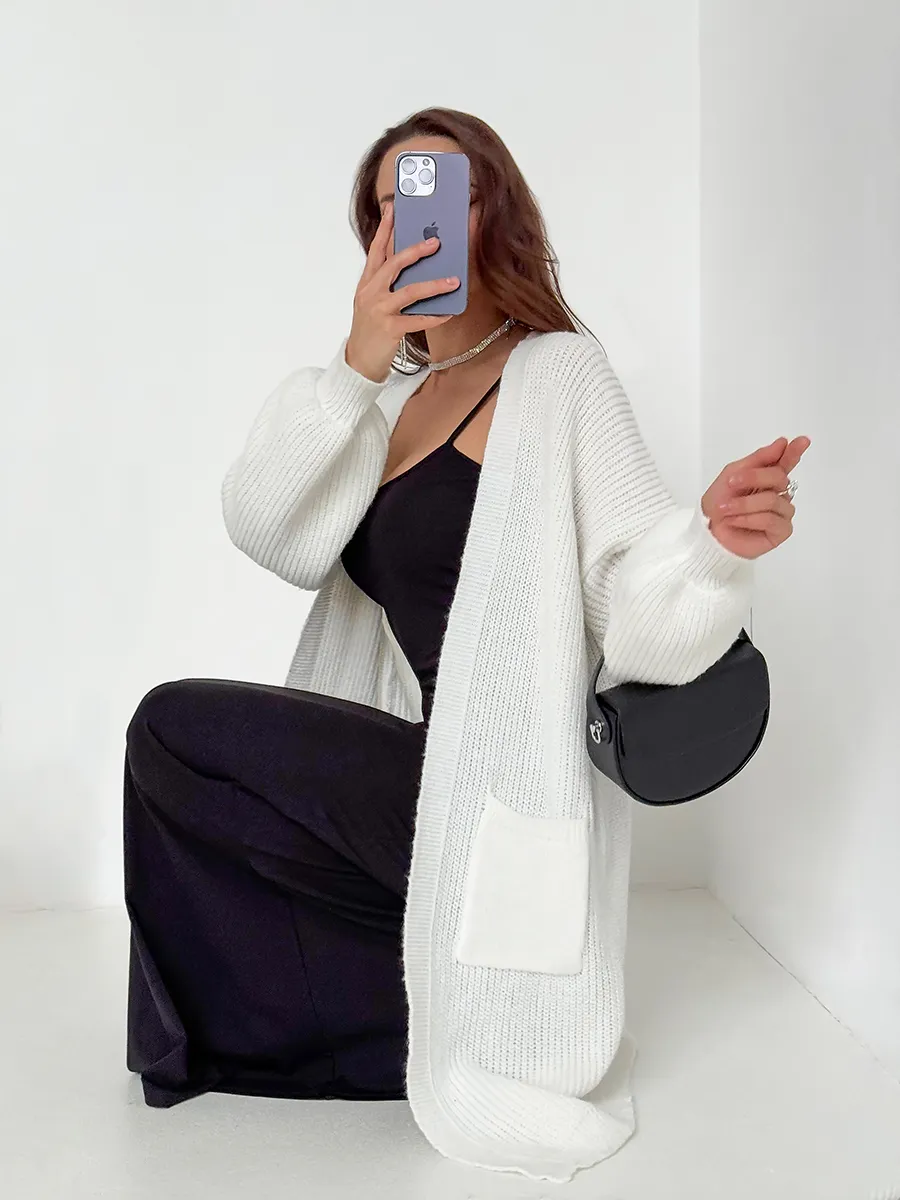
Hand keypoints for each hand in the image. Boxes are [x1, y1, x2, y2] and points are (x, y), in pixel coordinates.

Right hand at [345, 201, 460, 381]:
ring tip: (453, 281)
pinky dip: (435, 316)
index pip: (376, 250)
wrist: (358, 362)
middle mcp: (371, 293)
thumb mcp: (372, 302)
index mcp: (367, 283)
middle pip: (394, 264)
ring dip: (434, 285)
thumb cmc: (369, 330)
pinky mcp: (390, 329)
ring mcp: (379, 310)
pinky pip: (417, 320)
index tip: (394, 210)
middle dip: (416, 251)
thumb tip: (414, 268)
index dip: (385, 229)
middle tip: (436, 242)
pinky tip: (449, 312)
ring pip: (409, 291)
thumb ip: (388, 284)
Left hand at [701, 436, 810, 558]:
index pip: (786, 462)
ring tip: (726, 509)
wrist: (708, 530)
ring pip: (772, 500)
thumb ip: (758, 459)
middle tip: (731, 483)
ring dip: (744, 504)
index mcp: (769, 478)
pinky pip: (771, 520)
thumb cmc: (719, 503)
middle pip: (779, 477)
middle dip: (753, 478)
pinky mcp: (782, 531)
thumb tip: (782, 443)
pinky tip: (734, 521)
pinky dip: (748, 519)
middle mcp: (780, 494)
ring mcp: (783, 513)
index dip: (794, 451)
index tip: (802, 440)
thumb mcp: (732, 474)